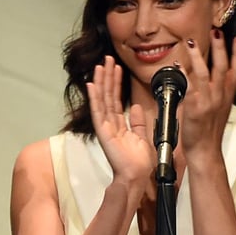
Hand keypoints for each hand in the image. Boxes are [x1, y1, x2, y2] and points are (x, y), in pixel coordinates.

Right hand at [89, 56, 154, 187]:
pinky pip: (98, 111)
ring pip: (102, 100)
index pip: (116, 99)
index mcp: (119, 125)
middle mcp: (109, 124)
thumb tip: (135, 107)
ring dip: (101, 82)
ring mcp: (105, 127)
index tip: (117, 67)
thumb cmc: (140, 162)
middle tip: (107, 59)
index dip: (116, 83)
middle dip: (108, 77)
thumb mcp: (143, 137)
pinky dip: (94, 98)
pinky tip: (92, 85)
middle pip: (107, 95)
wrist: (137, 175)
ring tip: (101, 66)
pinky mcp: (103, 132)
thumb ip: (138, 122)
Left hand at [179, 30, 235, 158]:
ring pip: (206, 72)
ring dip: (199, 55)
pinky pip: (189, 85)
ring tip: (193, 42)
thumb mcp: (218, 109)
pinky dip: (184, 73)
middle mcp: (221, 95)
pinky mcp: (195, 106)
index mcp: (227, 95)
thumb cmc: (208, 132)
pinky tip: (178, 64)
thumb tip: (206, 80)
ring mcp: (209, 100)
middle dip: (221, 47)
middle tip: (217, 31)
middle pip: (223, 66)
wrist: (205, 150)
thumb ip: (215, 93)